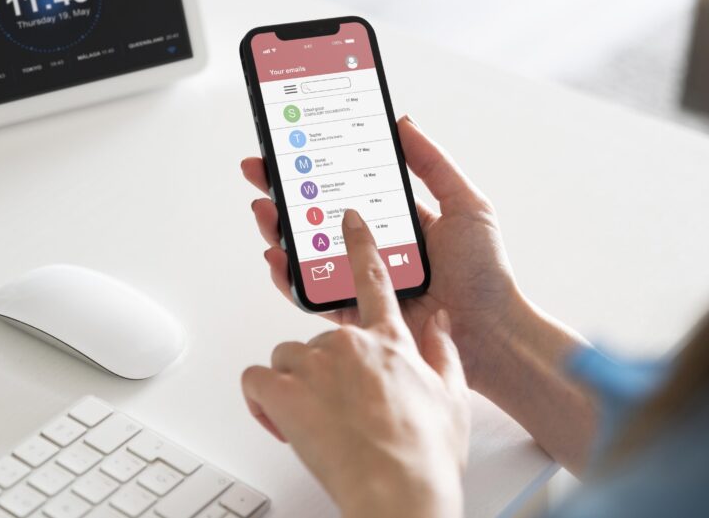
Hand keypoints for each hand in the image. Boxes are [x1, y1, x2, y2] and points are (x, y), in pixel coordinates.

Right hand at [241, 115, 521, 389]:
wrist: (491, 333)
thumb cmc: (486, 274)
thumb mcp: (465, 204)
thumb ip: (433, 163)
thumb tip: (402, 121)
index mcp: (395, 220)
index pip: (345, 187)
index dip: (316, 167)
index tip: (292, 146)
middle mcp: (373, 248)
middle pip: (316, 216)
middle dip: (284, 192)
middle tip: (260, 170)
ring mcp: (360, 280)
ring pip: (307, 252)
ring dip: (278, 229)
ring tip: (264, 208)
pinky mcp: (354, 313)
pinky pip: (312, 294)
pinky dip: (288, 276)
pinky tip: (276, 256)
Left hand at [242, 209, 469, 517]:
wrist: (399, 492)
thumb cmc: (426, 455)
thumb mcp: (453, 398)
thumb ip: (443, 351)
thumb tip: (441, 322)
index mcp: (390, 340)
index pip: (372, 277)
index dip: (358, 243)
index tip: (347, 219)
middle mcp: (349, 343)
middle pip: (317, 337)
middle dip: (319, 371)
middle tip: (333, 409)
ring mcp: (314, 364)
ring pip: (285, 356)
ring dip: (292, 385)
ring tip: (313, 421)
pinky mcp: (283, 391)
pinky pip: (256, 379)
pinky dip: (262, 400)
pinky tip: (280, 421)